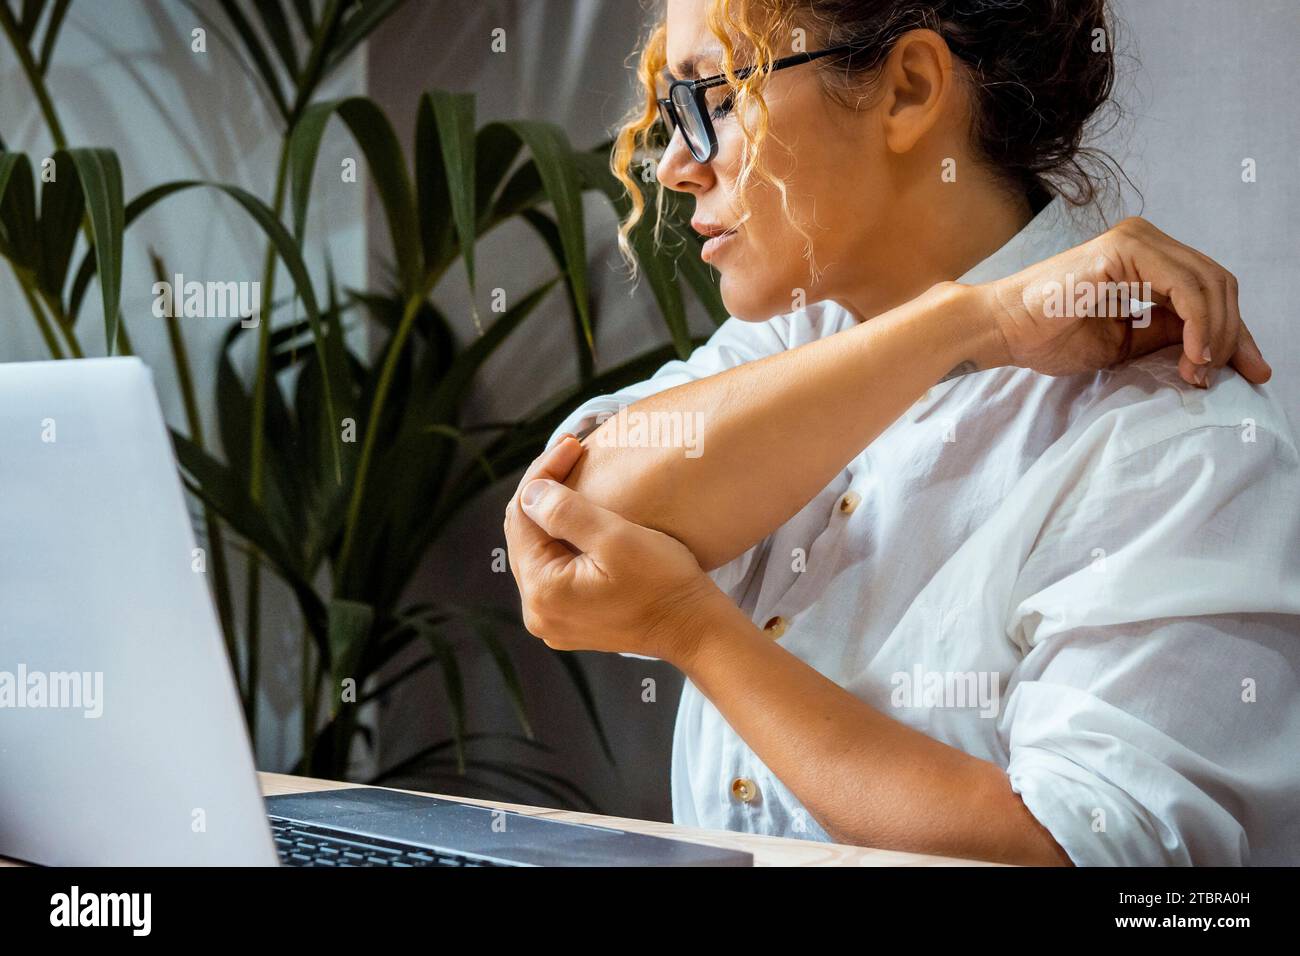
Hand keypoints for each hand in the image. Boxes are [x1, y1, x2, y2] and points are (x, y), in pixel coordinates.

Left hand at [504, 436, 721, 663]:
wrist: (695, 628)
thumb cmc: (663, 584)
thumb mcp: (616, 538)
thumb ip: (565, 512)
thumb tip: (530, 492)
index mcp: (543, 590)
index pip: (522, 516)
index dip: (542, 474)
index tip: (571, 444)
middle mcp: (538, 611)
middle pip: (525, 535)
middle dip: (543, 491)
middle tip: (570, 453)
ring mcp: (552, 619)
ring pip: (539, 551)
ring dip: (553, 514)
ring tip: (573, 478)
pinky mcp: (571, 620)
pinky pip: (554, 570)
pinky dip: (563, 541)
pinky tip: (580, 518)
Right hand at [979, 216, 1270, 386]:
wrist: (1003, 330)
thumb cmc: (1049, 337)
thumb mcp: (1126, 343)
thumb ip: (1168, 335)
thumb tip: (1217, 352)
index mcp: (1147, 259)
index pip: (1210, 290)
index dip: (1235, 332)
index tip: (1249, 371)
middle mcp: (1147, 241)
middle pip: (1219, 284)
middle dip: (1233, 335)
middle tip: (1222, 377)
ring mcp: (1137, 240)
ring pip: (1210, 283)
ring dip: (1217, 333)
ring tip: (1200, 371)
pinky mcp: (1125, 250)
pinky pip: (1184, 285)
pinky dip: (1200, 322)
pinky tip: (1192, 353)